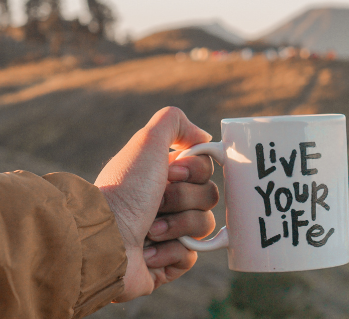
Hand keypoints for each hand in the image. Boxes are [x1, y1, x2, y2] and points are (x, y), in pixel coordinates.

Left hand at [94, 107, 218, 301]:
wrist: (102, 241)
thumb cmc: (124, 191)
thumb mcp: (146, 142)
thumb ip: (173, 122)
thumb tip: (202, 136)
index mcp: (162, 175)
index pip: (205, 169)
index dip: (195, 171)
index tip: (171, 174)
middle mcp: (164, 202)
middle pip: (208, 196)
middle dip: (184, 199)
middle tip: (157, 203)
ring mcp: (167, 234)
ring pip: (203, 225)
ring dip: (177, 226)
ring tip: (149, 232)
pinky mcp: (167, 263)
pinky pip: (191, 255)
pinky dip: (170, 253)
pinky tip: (147, 252)